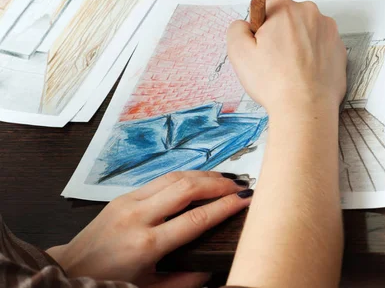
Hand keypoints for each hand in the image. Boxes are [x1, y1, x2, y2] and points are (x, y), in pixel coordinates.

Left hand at [47, 171, 252, 286]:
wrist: (72, 270)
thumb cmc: (112, 281)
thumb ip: (186, 281)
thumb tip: (212, 270)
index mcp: (147, 244)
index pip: (196, 219)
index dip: (225, 206)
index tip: (245, 200)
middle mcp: (138, 216)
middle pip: (187, 188)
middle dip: (218, 183)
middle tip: (240, 185)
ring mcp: (129, 201)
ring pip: (175, 176)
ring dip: (204, 175)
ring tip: (225, 179)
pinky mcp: (124, 195)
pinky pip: (161, 179)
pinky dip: (186, 176)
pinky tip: (200, 179)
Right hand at [227, 0, 346, 117]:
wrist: (306, 109)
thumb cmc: (274, 82)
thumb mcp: (238, 52)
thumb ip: (236, 28)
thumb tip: (244, 25)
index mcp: (284, 8)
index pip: (263, 6)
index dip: (257, 27)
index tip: (260, 46)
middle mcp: (310, 13)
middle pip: (286, 17)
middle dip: (278, 33)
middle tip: (273, 60)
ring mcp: (328, 30)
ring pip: (304, 31)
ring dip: (296, 43)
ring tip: (289, 69)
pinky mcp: (339, 48)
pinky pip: (320, 45)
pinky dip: (312, 55)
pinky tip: (304, 73)